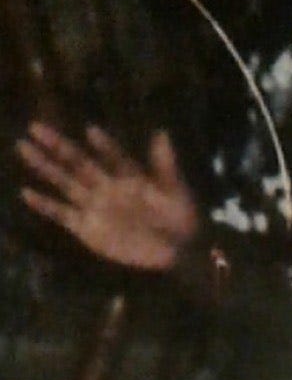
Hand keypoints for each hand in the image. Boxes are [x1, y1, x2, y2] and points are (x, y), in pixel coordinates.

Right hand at [17, 123, 199, 269]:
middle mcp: (106, 187)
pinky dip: (45, 205)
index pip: (112, 156)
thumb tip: (161, 133)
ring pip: (64, 182)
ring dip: (44, 167)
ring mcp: (94, 206)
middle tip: (34, 126)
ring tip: (24, 148)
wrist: (176, 252)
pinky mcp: (86, 228)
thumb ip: (164, 164)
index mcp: (127, 176)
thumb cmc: (180, 219)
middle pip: (77, 162)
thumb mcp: (175, 190)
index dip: (103, 146)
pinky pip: (62, 214)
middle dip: (56, 145)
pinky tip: (26, 193)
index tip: (91, 131)